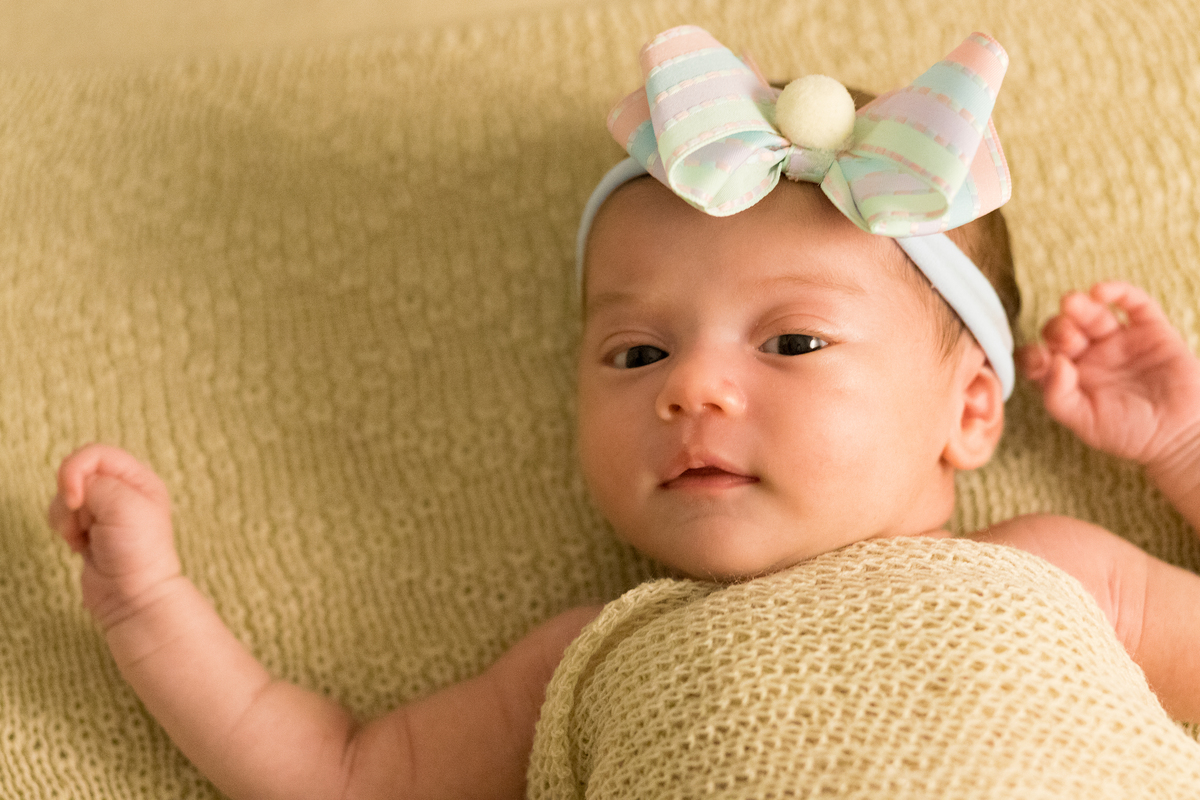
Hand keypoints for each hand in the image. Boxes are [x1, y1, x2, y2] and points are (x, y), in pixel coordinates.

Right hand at [48, 444, 180, 628]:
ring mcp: (103, 512)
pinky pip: (61, 517)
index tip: (75, 498)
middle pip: (76, 473)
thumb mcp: (123, 504)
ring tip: (85, 538)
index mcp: (139, 479)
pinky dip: (64, 530)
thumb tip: (75, 486)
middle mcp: (122, 491)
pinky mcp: (87, 530)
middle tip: (86, 522)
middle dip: (71, 497)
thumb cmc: (138, 551)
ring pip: (64, 497)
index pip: (95, 453)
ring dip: (66, 517)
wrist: (132, 596)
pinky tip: (80, 546)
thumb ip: (94, 481)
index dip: (76, 469)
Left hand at [1019, 281, 1199, 467]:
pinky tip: (1101, 292)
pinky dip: (1117, 291)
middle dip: (1058, 329)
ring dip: (1078, 306)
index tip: (1040, 358)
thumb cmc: (1131, 434)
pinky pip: (1133, 303)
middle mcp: (1090, 356)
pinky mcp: (1151, 330)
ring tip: (1073, 304)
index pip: (1040, 357)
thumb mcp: (1085, 423)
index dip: (1034, 354)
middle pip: (1062, 330)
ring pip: (1092, 313)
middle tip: (1067, 338)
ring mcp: (1120, 341)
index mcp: (1068, 378)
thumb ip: (1058, 396)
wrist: (1181, 435)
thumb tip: (1051, 362)